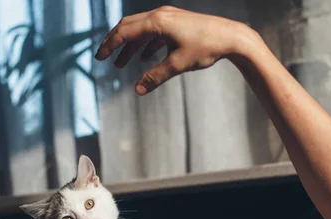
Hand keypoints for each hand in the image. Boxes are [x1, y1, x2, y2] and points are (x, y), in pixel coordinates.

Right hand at [95, 6, 261, 94]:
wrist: (231, 37)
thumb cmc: (206, 48)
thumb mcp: (177, 65)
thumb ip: (155, 77)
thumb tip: (138, 91)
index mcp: (157, 23)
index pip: (125, 32)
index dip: (110, 46)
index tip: (99, 58)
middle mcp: (161, 15)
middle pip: (129, 26)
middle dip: (115, 43)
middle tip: (104, 57)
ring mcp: (170, 17)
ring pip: (142, 30)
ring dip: (131, 46)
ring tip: (123, 64)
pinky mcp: (178, 22)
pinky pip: (155, 32)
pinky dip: (146, 44)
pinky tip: (145, 57)